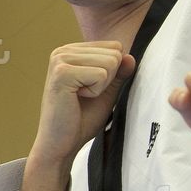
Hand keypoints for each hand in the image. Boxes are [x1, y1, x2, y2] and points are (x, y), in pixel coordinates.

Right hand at [28, 40, 135, 167]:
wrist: (61, 144)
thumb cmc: (82, 119)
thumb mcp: (107, 92)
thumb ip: (119, 73)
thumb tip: (130, 56)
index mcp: (72, 51)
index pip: (115, 47)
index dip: (113, 73)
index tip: (92, 89)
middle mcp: (64, 51)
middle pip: (115, 54)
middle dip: (108, 80)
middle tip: (86, 96)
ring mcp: (60, 59)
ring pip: (111, 63)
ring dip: (102, 86)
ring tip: (80, 97)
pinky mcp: (62, 72)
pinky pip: (101, 74)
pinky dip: (96, 92)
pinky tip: (77, 99)